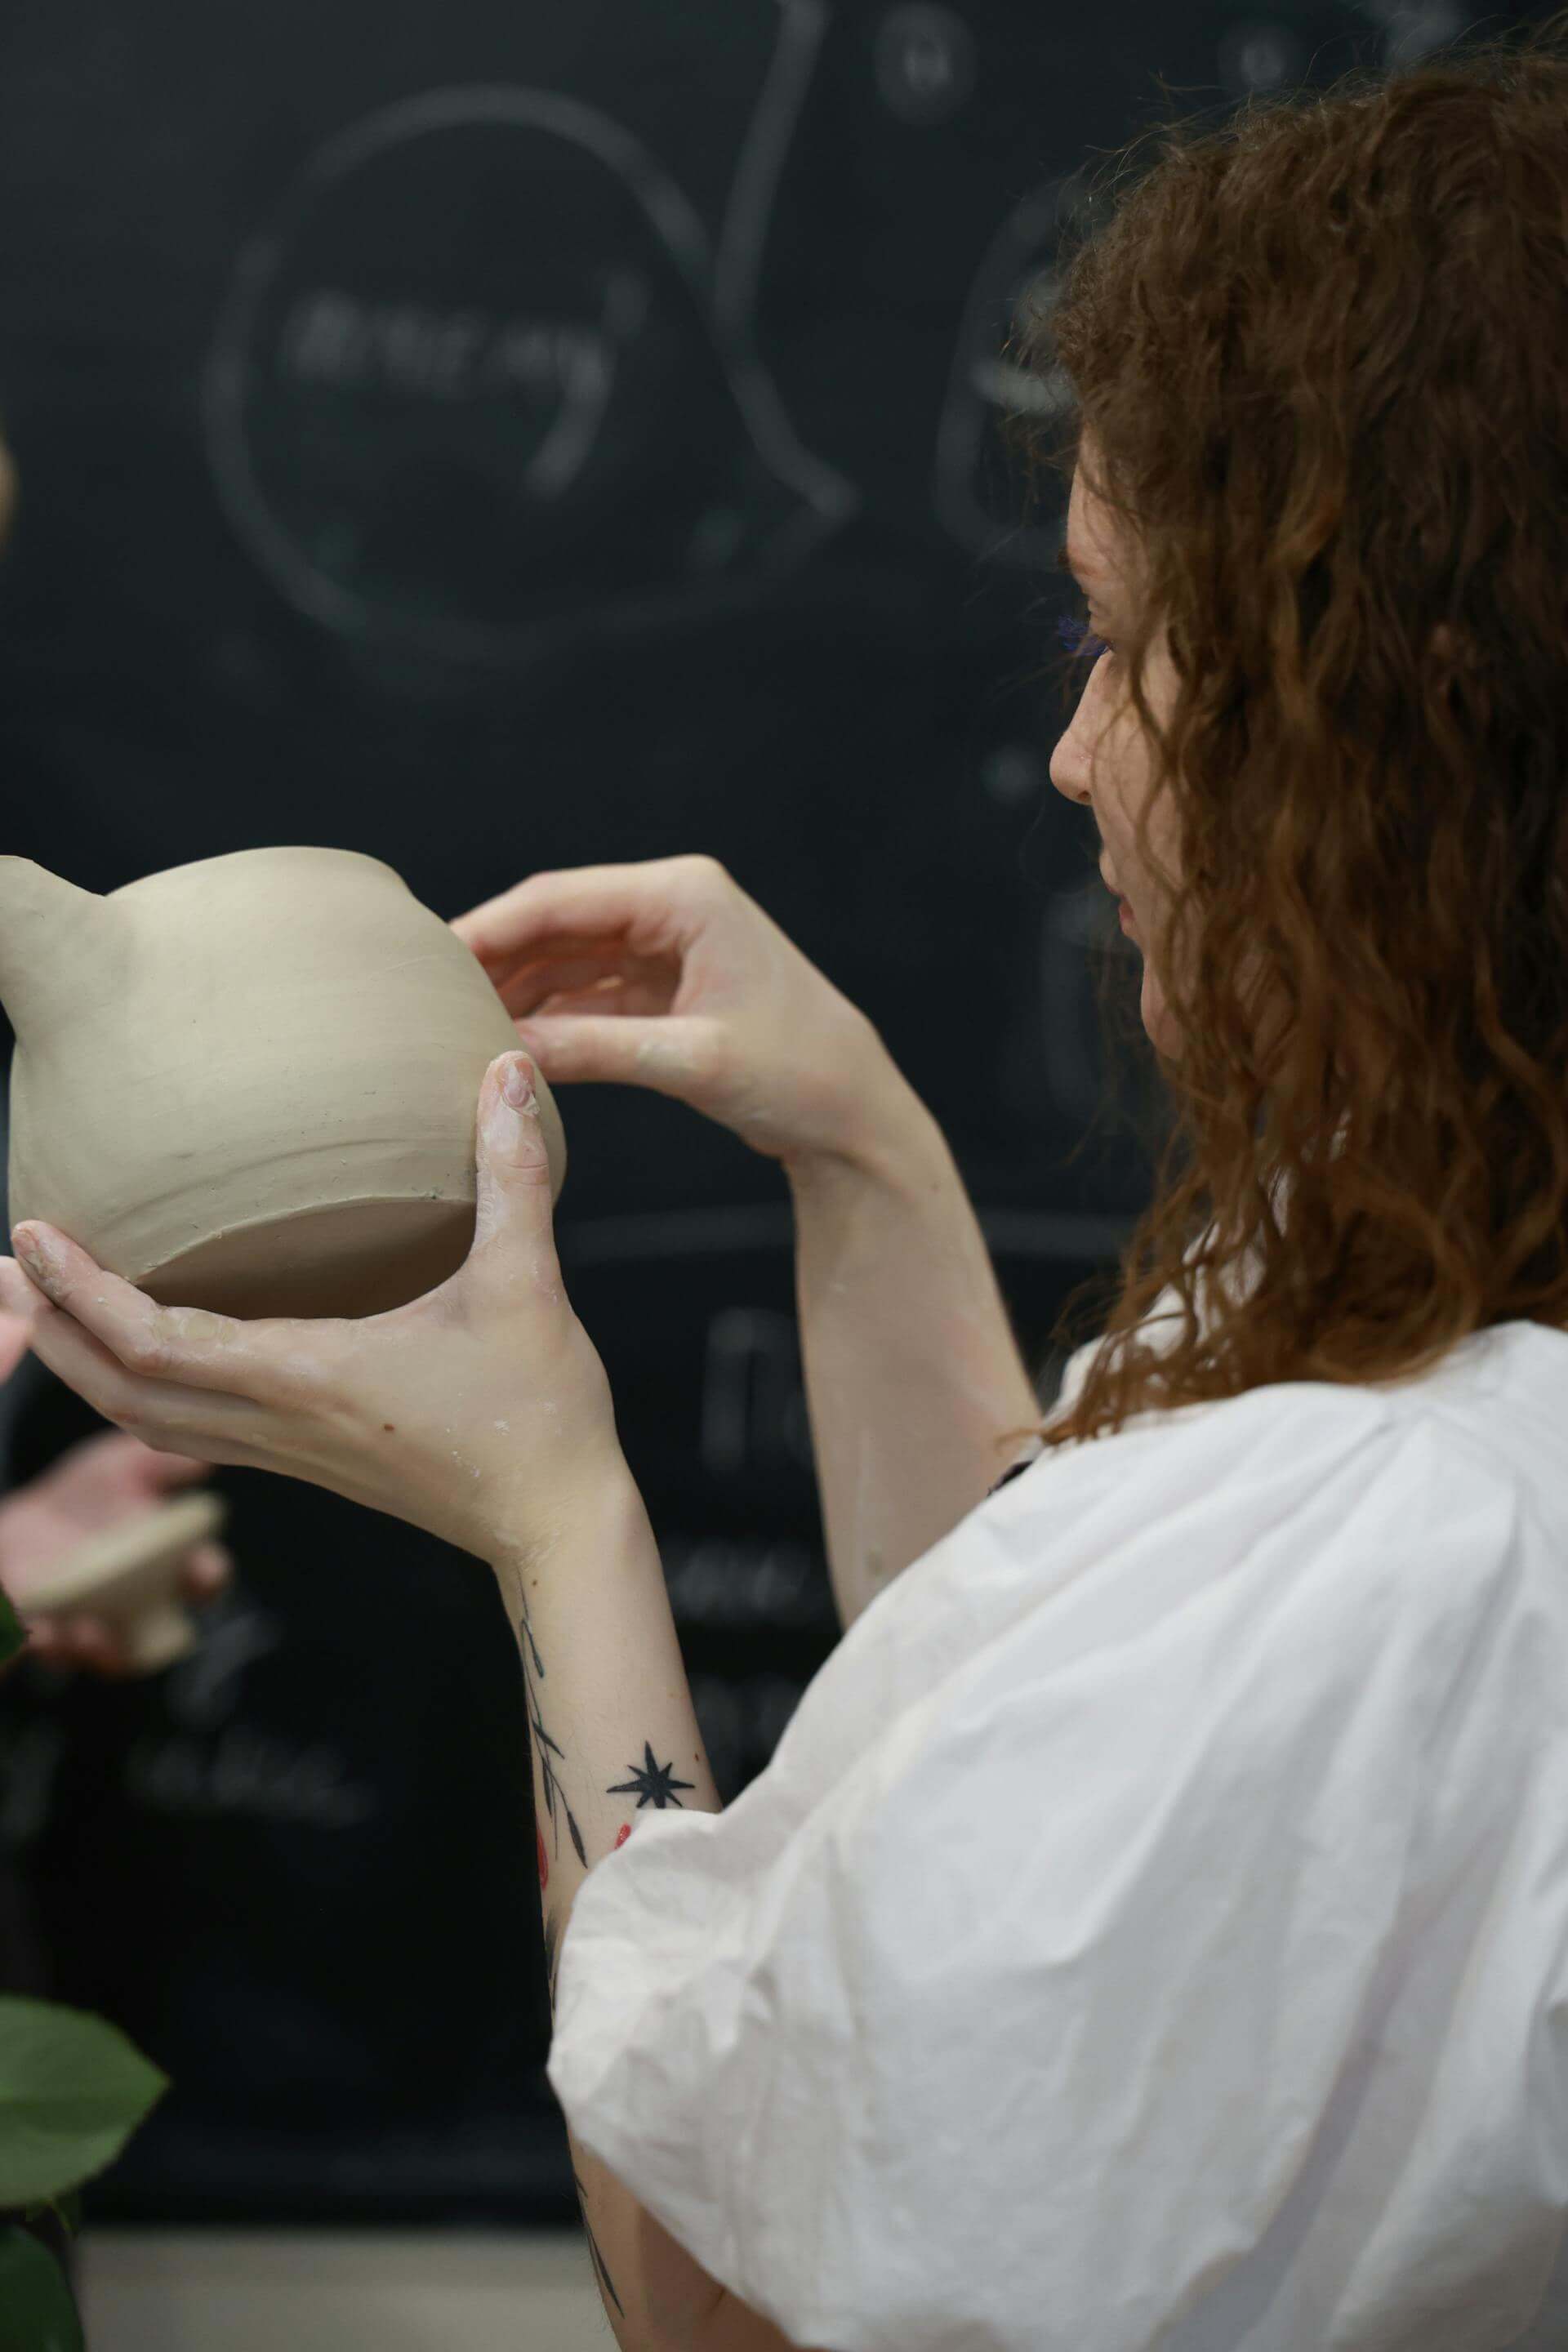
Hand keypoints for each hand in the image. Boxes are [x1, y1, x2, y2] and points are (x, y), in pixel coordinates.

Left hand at [0, 1054, 625, 1567]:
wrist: (555, 1525)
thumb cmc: (539, 1414)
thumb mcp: (528, 1284)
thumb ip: (513, 1175)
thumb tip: (509, 1072)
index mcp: (309, 1376)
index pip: (153, 1341)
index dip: (79, 1291)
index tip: (31, 1235)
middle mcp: (279, 1422)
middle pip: (120, 1390)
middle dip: (49, 1330)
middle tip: (3, 1266)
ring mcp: (288, 1451)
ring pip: (148, 1419)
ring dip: (84, 1365)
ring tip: (42, 1308)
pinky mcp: (308, 1461)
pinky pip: (192, 1429)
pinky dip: (141, 1390)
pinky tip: (144, 1352)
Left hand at [0, 1435, 231, 1675]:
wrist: (22, 1523)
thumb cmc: (84, 1498)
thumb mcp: (118, 1468)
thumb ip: (159, 1464)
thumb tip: (204, 1460)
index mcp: (168, 1566)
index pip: (204, 1580)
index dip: (209, 1577)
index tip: (203, 1570)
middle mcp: (138, 1605)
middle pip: (162, 1633)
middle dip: (158, 1634)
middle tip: (143, 1618)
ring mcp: (94, 1626)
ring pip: (109, 1654)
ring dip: (101, 1648)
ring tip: (87, 1630)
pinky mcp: (49, 1636)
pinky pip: (53, 1650)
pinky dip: (50, 1644)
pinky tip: (42, 1629)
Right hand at [452, 853, 903, 1171]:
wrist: (854, 1114)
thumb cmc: (799, 1074)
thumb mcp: (693, 1061)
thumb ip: (596, 1050)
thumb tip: (506, 1053)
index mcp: (686, 895)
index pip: (562, 899)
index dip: (490, 928)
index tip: (430, 960)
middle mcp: (672, 907)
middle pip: (555, 923)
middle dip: (493, 959)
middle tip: (422, 998)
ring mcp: (666, 945)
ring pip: (566, 958)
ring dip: (516, 989)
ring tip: (453, 1026)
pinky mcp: (664, 987)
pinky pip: (586, 992)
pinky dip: (548, 1015)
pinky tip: (505, 1041)